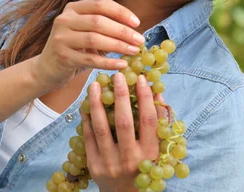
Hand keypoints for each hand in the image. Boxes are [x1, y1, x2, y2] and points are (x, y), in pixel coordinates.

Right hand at [31, 0, 144, 89]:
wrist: (47, 68)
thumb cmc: (74, 48)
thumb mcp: (85, 31)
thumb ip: (104, 25)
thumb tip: (135, 28)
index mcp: (72, 8)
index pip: (100, 3)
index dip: (120, 12)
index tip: (137, 23)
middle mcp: (64, 19)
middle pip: (99, 21)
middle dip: (123, 31)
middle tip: (140, 40)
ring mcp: (61, 38)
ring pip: (95, 39)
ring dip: (118, 45)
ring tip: (134, 51)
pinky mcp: (62, 57)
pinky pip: (90, 59)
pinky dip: (108, 62)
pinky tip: (122, 64)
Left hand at [81, 72, 166, 191]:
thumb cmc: (142, 166)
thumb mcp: (155, 149)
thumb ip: (157, 123)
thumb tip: (156, 93)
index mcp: (149, 154)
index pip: (148, 122)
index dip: (145, 98)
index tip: (141, 78)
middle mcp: (130, 159)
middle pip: (124, 122)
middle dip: (120, 97)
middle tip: (117, 76)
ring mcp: (110, 163)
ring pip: (101, 128)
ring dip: (97, 103)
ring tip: (95, 84)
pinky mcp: (94, 164)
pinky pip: (88, 137)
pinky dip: (86, 118)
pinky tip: (86, 103)